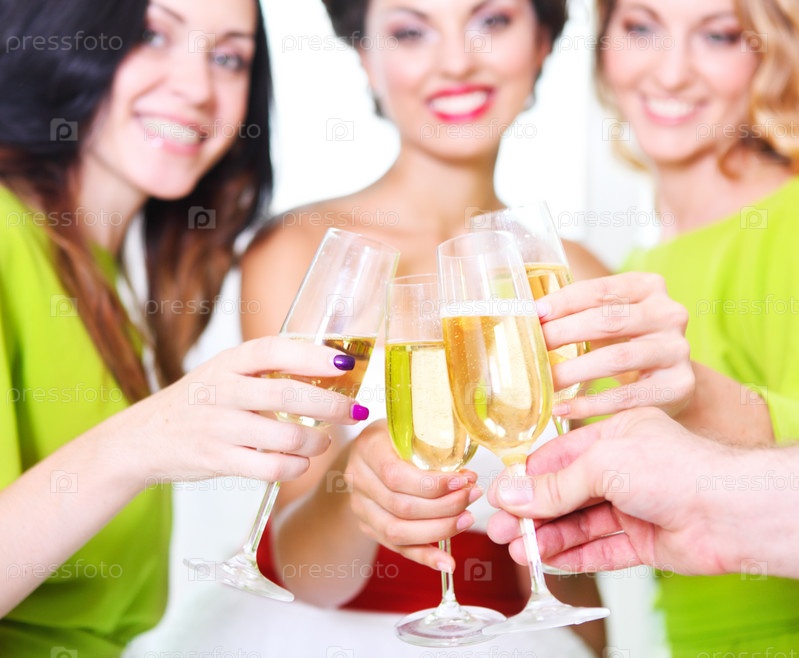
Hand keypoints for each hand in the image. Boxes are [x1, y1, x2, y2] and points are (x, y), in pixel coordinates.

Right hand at [104, 336, 362, 486]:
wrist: (142, 439)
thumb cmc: (197, 403)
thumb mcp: (223, 373)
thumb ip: (265, 370)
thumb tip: (328, 366)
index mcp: (227, 362)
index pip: (274, 350)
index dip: (312, 356)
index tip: (345, 363)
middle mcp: (222, 390)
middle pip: (287, 395)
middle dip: (331, 404)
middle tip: (355, 411)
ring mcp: (217, 426)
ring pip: (283, 436)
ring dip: (316, 441)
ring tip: (326, 440)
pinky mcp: (215, 460)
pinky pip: (268, 467)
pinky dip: (293, 467)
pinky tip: (301, 462)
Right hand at [345, 421, 481, 570]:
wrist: (370, 449)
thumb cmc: (398, 434)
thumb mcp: (411, 425)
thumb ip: (433, 443)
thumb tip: (468, 476)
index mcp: (368, 448)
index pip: (396, 475)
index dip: (432, 484)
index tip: (462, 481)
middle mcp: (358, 479)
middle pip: (401, 506)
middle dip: (444, 506)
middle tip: (472, 496)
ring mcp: (360, 506)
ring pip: (397, 531)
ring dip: (439, 530)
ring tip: (467, 519)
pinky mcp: (368, 526)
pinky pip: (397, 548)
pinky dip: (424, 556)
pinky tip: (447, 562)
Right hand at [486, 408, 742, 575]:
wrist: (730, 513)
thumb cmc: (677, 469)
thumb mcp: (602, 464)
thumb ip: (555, 485)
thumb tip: (513, 494)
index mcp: (614, 436)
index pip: (558, 458)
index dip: (528, 479)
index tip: (501, 497)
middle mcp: (623, 470)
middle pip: (565, 494)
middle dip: (532, 512)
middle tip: (502, 528)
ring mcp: (633, 507)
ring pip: (579, 524)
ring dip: (547, 537)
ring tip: (518, 549)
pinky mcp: (644, 541)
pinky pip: (601, 549)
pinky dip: (574, 555)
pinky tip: (548, 559)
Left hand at [536, 272, 693, 418]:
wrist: (670, 380)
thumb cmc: (627, 342)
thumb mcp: (609, 318)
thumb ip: (576, 312)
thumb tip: (525, 316)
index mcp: (648, 287)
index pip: (601, 290)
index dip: (564, 301)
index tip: (534, 313)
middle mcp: (669, 313)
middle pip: (609, 321)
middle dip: (564, 333)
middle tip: (533, 348)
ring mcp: (677, 349)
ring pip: (618, 358)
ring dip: (574, 371)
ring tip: (545, 381)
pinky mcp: (679, 385)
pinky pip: (627, 396)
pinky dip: (591, 404)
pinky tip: (563, 408)